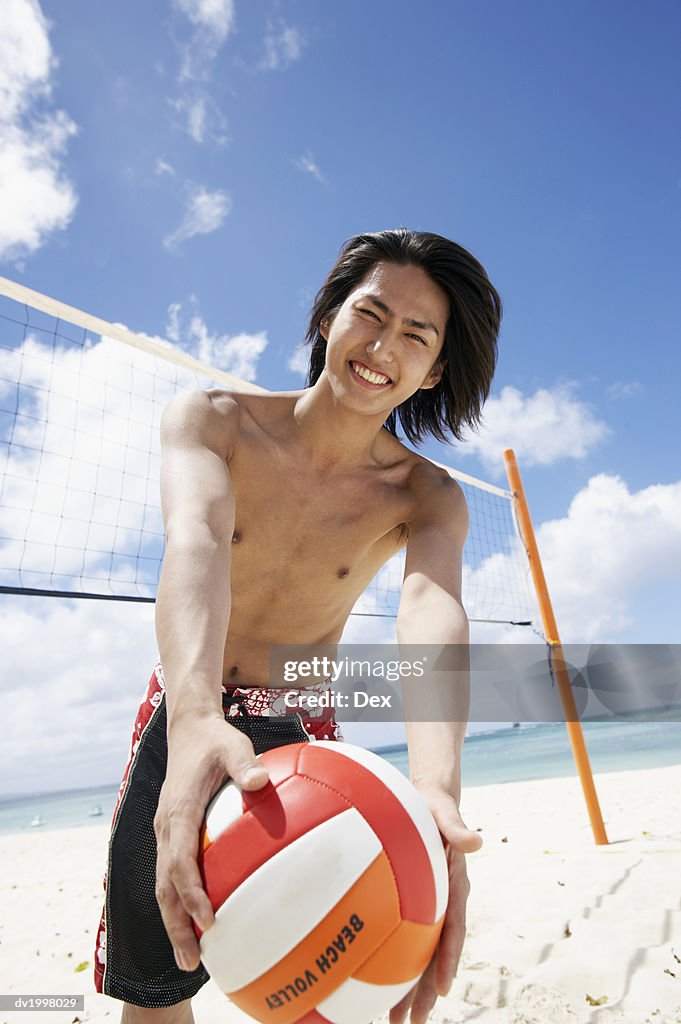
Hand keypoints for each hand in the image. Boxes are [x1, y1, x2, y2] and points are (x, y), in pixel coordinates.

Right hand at [153, 712, 269, 972]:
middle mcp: (166, 827)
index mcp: (179, 811)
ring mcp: (165, 831)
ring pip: (163, 885)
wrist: (188, 728)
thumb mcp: (233, 744)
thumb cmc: (215, 738)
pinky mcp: (171, 832)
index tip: (209, 921)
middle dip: (175, 926)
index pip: (180, 862)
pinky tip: (199, 919)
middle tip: (192, 962)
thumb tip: (260, 781)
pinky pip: (171, 873)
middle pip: (165, 886)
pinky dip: (179, 901)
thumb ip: (244, 763)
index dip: (192, 895)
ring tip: (191, 957)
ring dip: (174, 921)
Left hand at [389, 788, 481, 1023]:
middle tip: (414, 1022)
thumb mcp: (446, 812)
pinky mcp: (414, 903)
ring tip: (395, 1020)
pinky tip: (378, 983)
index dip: (450, 957)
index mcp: (455, 884)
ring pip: (420, 953)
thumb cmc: (435, 806)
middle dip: (427, 991)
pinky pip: (405, 937)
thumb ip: (458, 827)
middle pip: (437, 953)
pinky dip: (396, 962)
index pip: (455, 927)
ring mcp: (429, 905)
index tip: (444, 986)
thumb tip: (477, 842)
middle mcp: (444, 902)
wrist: (428, 800)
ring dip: (410, 988)